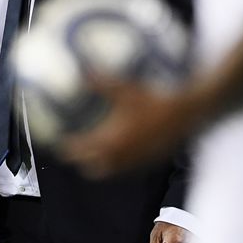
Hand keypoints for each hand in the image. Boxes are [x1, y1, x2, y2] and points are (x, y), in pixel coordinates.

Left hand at [60, 81, 199, 178]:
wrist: (185, 116)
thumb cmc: (153, 102)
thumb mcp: (125, 89)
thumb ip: (101, 82)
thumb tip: (83, 72)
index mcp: (109, 142)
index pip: (79, 151)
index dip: (66, 148)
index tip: (58, 142)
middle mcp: (119, 157)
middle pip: (91, 168)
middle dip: (80, 161)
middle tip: (75, 148)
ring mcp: (134, 163)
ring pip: (109, 171)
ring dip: (99, 164)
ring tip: (95, 150)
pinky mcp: (147, 163)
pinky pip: (125, 168)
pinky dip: (117, 163)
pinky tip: (121, 148)